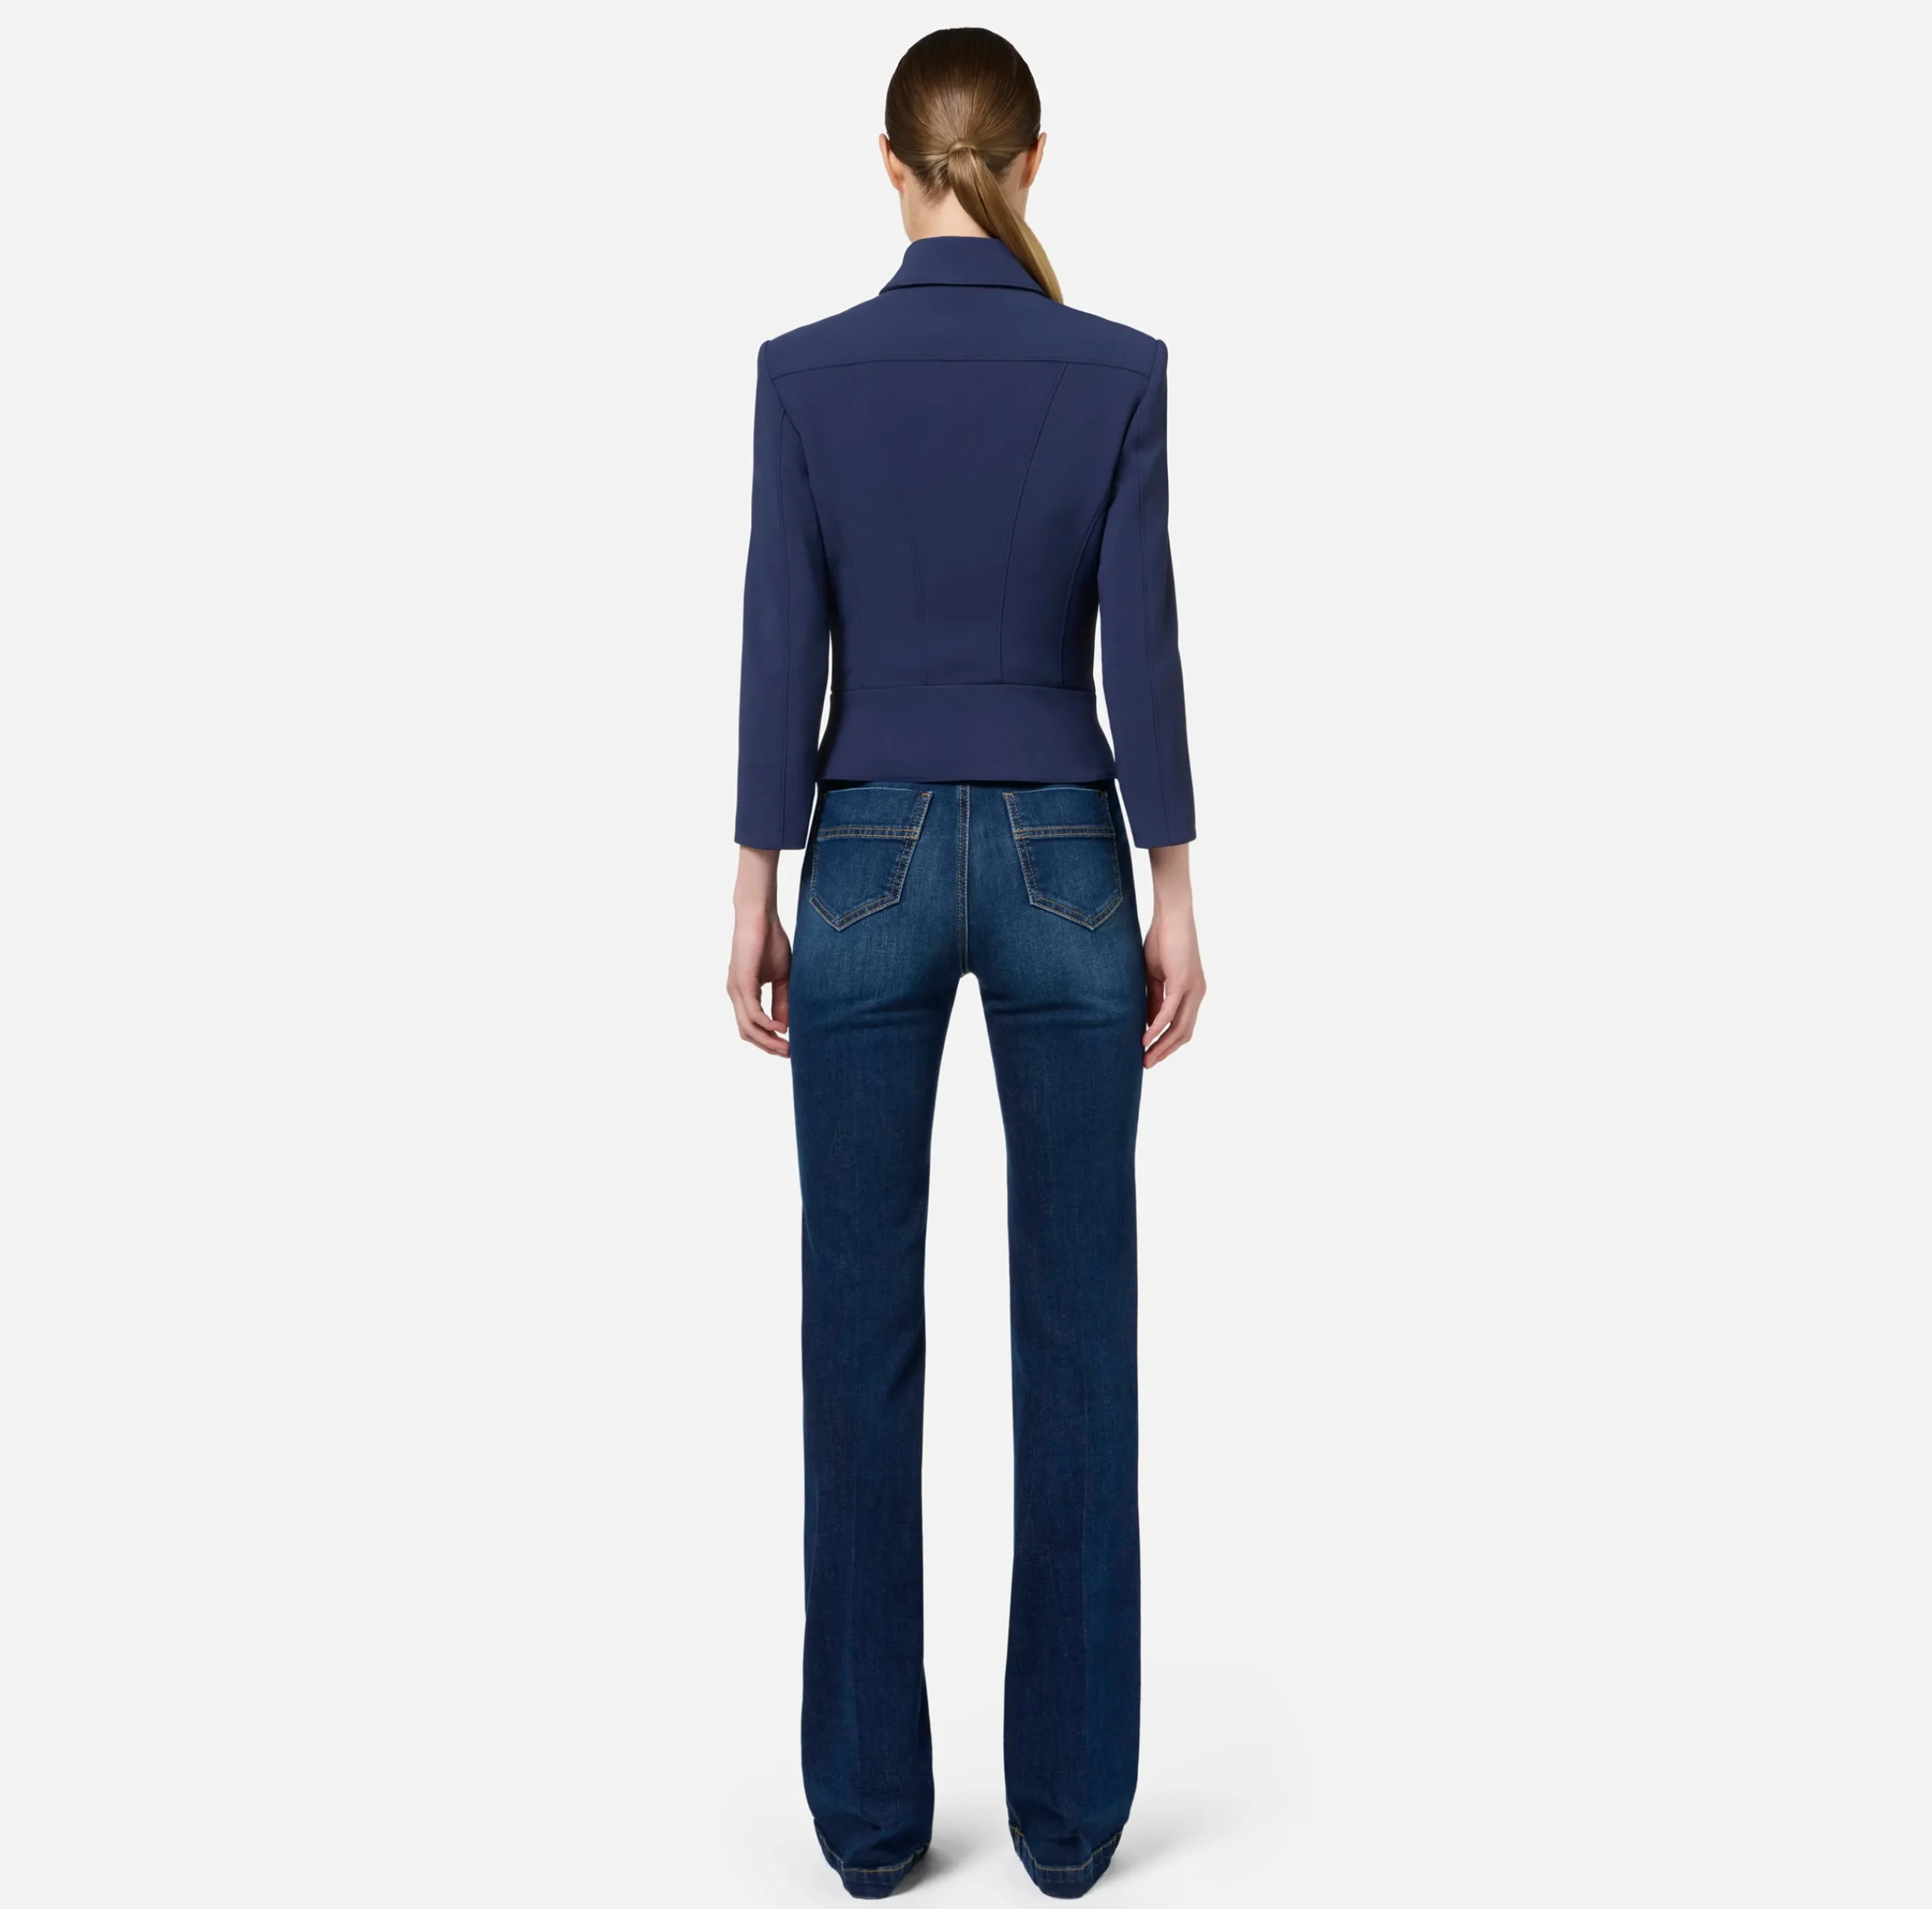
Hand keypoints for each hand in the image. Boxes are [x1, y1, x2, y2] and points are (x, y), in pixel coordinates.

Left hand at [727, 904, 791, 1056]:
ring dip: (768, 1040)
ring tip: (787, 1047)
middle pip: (748, 1033)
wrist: (760, 916)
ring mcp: (736, 990)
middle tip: (789, 1054)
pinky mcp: (742, 982)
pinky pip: (752, 1012)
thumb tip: (785, 1026)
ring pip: (748, 1027)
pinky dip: (766, 1024)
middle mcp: (736, 995)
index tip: (789, 1049)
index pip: (752, 1027)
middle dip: (768, 1047)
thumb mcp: (782, 977)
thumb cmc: (770, 941)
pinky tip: (781, 1028)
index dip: (769, 1041)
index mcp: (744, 994)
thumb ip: (782, 1000)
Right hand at [1142, 905, 1204, 1067]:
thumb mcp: (1155, 977)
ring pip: (1180, 1027)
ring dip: (1162, 1046)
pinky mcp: (1182, 982)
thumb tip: (1150, 1024)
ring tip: (1145, 1058)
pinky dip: (1158, 1028)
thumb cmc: (1162, 941)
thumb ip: (1154, 1000)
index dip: (1167, 1044)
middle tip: (1146, 1064)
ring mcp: (1192, 989)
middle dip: (1165, 1051)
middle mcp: (1196, 994)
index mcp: (1191, 993)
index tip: (1149, 1055)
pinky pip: (1170, 1012)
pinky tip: (1145, 1039)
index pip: (1182, 1027)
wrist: (1171, 916)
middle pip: (1184, 1034)